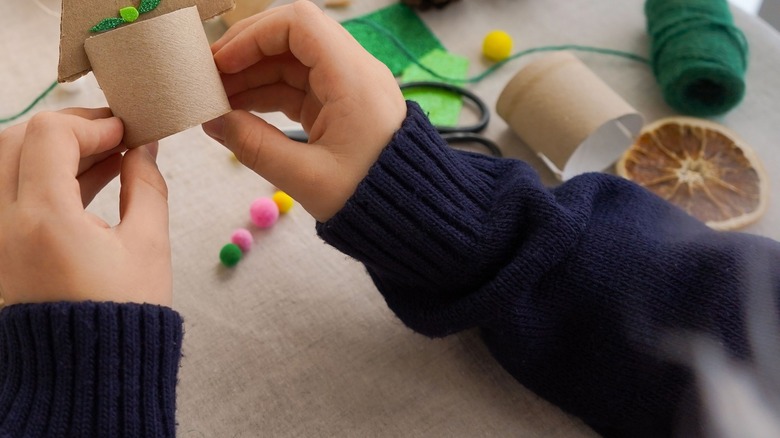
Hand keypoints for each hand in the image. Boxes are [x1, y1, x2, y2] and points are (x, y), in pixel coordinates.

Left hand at [0, 109, 171, 305]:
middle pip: (17, 138)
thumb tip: (145, 147)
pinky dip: (44, 174)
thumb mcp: (148, 245)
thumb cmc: (123, 313)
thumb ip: (147, 186)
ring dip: (54, 149)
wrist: (89, 370)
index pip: (51, 135)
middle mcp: (4, 223)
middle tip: (113, 136)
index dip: (94, 125)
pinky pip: (12, 191)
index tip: (128, 133)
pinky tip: (89, 177)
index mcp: (44, 220)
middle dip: (69, 128)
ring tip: (106, 156)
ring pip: (7, 161)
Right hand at [203, 0, 405, 221]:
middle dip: (245, 55)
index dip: (253, 35)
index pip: (299, 23)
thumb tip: (211, 120)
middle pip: (291, 38)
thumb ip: (254, 146)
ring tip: (213, 101)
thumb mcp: (308, 178)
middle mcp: (354, 72)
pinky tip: (237, 111)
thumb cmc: (372, 200)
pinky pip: (297, 87)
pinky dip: (266, 95)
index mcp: (354, 78)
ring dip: (251, 77)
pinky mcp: (341, 106)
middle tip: (206, 80)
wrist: (413, 217)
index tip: (221, 63)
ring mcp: (347, 88)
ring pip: (290, 63)